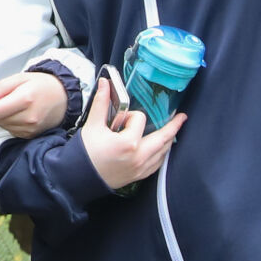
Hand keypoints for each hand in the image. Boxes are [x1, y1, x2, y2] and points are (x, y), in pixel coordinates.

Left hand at [0, 72, 67, 138]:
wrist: (63, 97)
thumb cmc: (43, 85)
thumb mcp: (20, 78)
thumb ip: (0, 87)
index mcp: (25, 99)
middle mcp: (29, 118)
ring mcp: (30, 129)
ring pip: (2, 126)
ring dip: (1, 116)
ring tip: (11, 105)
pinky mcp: (30, 135)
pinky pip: (10, 130)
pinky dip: (9, 122)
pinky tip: (18, 113)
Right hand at [80, 74, 184, 189]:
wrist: (78, 177)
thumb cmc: (85, 153)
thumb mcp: (93, 125)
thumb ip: (102, 103)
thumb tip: (106, 83)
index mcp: (128, 143)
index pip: (139, 120)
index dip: (130, 116)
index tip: (119, 120)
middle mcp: (139, 157)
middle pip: (163, 138)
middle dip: (173, 127)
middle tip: (182, 118)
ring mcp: (140, 169)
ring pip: (162, 153)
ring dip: (168, 141)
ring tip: (172, 131)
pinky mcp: (138, 176)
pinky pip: (156, 165)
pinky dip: (161, 155)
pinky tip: (160, 150)